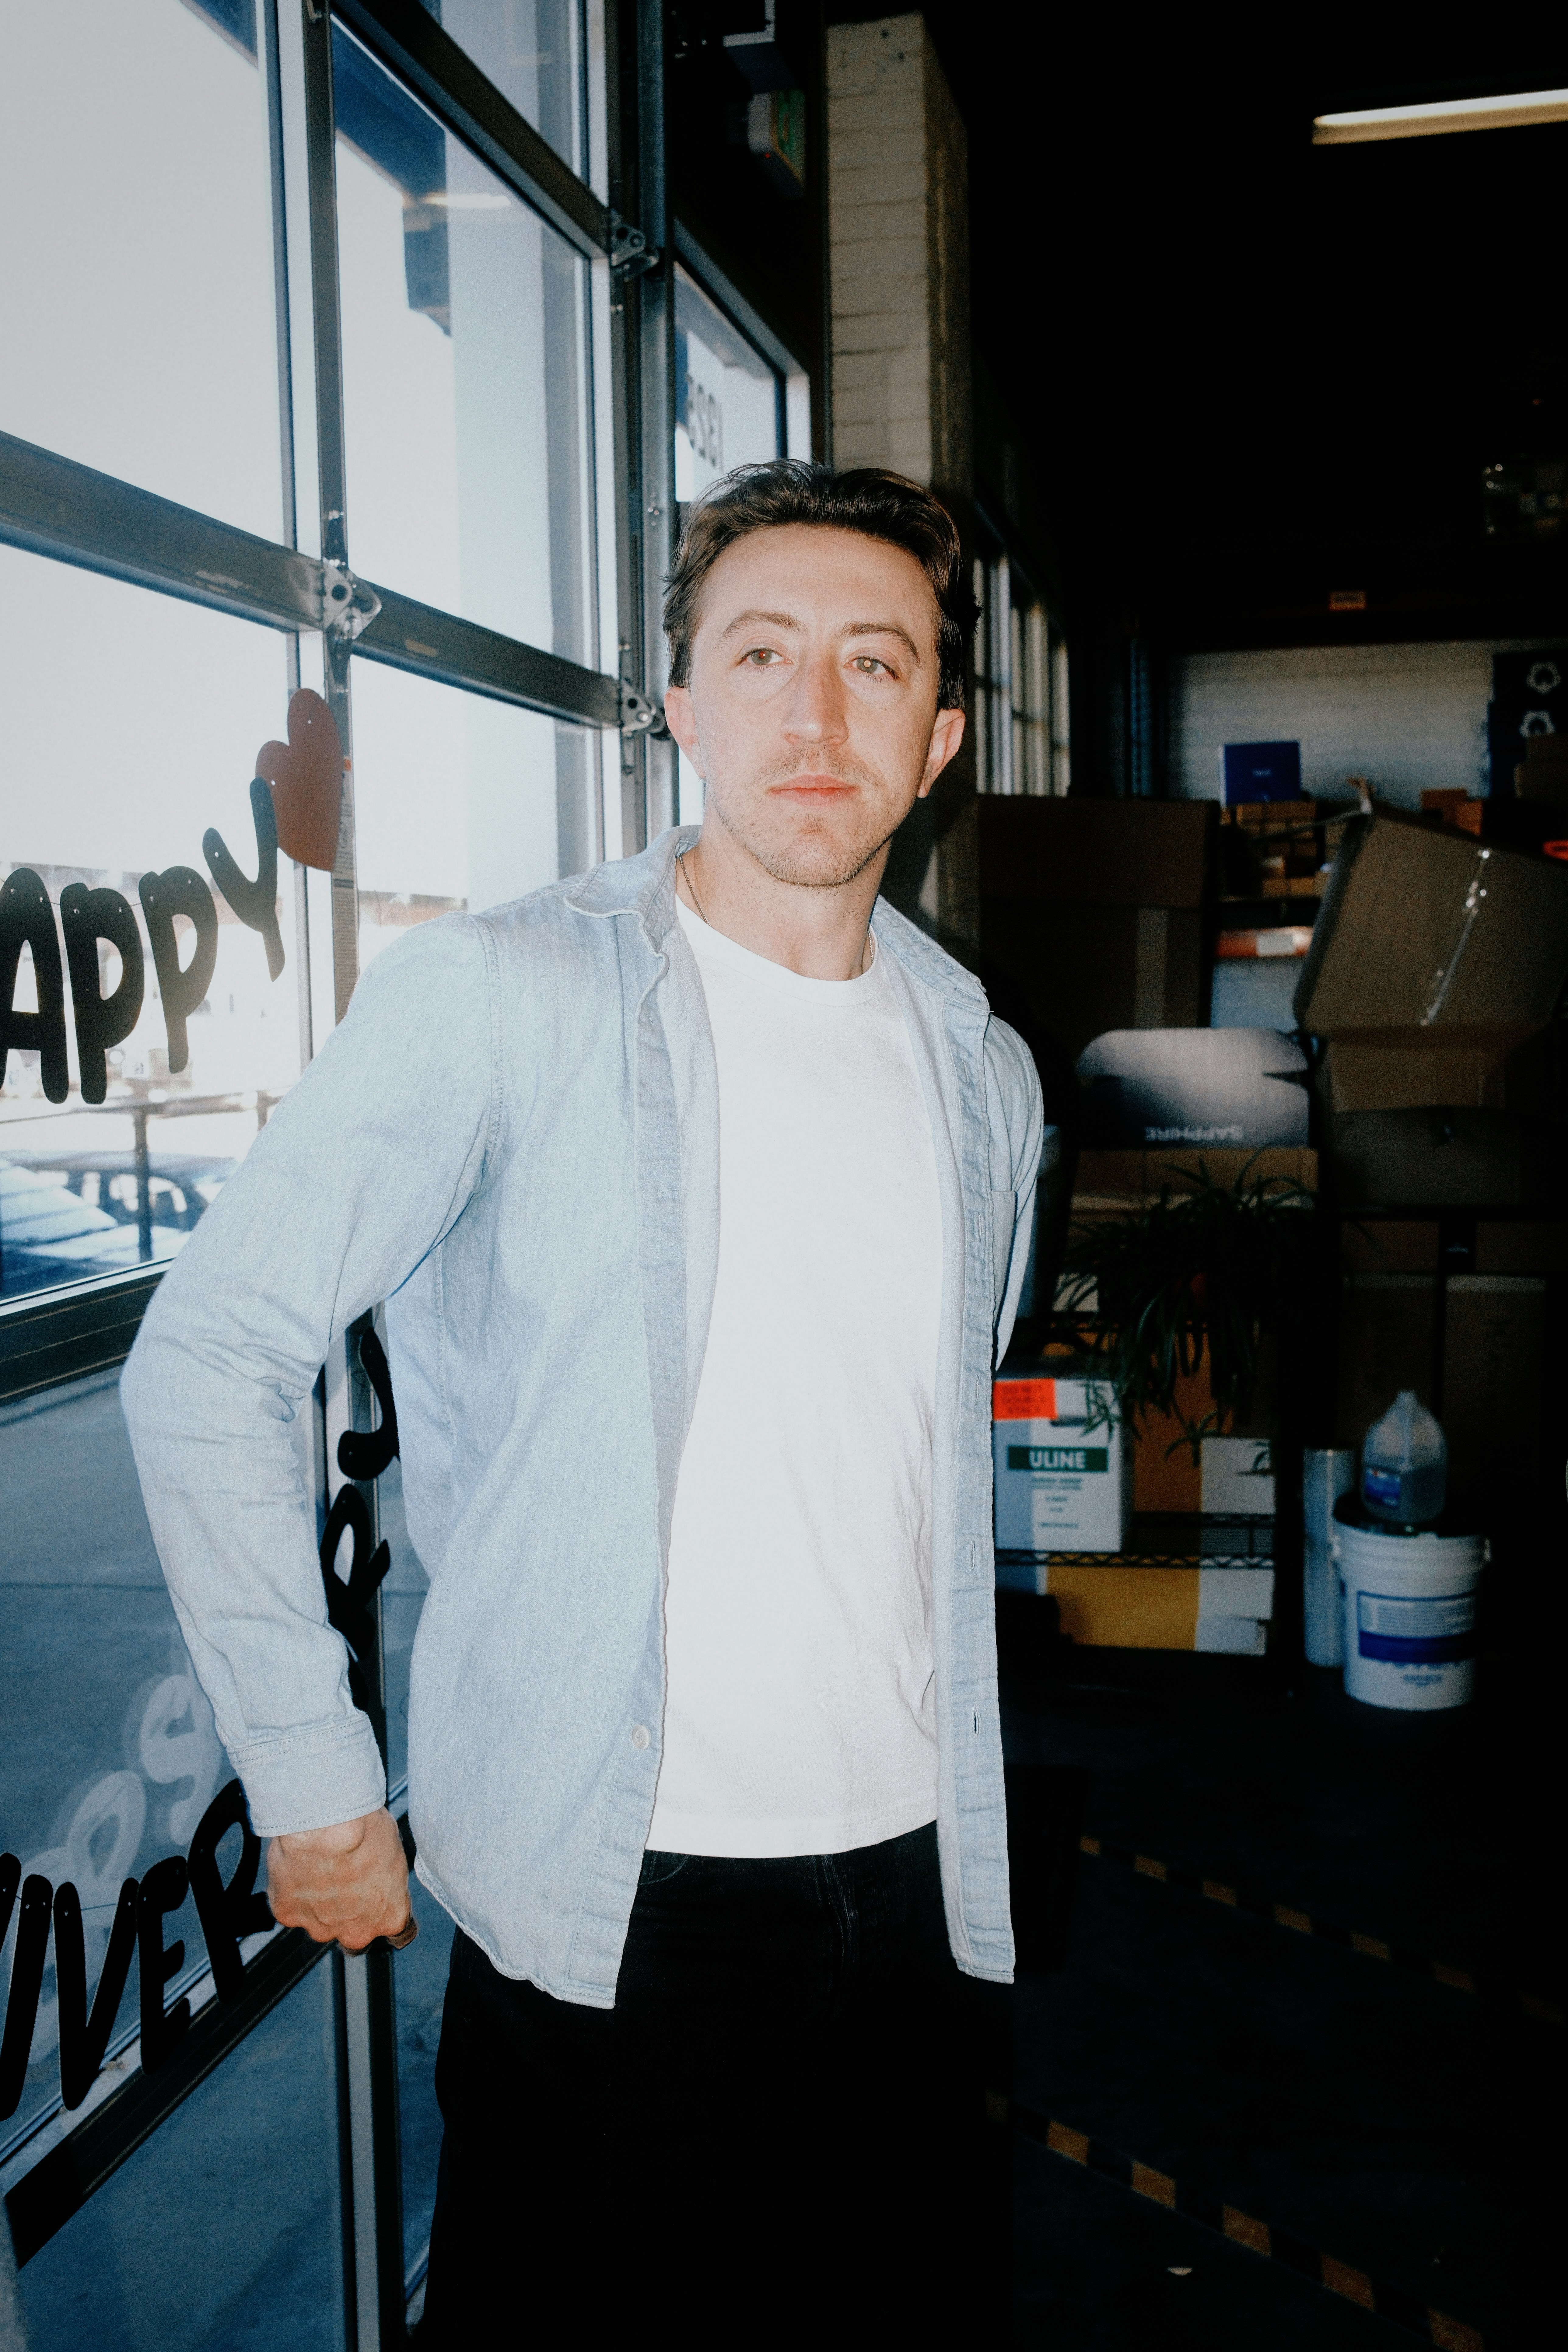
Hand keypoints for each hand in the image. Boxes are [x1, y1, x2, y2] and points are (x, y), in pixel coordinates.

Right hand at [267, 1807, 411, 1951]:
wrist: (325, 1824)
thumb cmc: (364, 1832)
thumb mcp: (395, 1853)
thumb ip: (388, 1881)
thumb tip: (380, 1877)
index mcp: (390, 1917)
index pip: (400, 1935)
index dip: (386, 1915)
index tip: (381, 1903)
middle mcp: (356, 1931)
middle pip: (356, 1935)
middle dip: (351, 1917)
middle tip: (345, 1883)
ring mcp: (321, 1928)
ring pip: (322, 1924)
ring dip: (320, 1905)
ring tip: (319, 1869)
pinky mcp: (289, 1916)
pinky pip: (292, 1908)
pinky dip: (293, 1893)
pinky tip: (298, 1868)